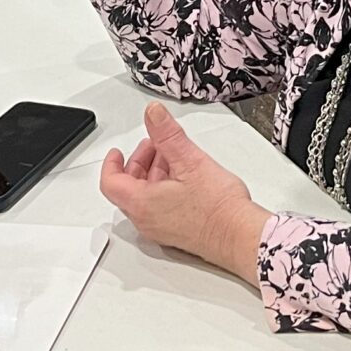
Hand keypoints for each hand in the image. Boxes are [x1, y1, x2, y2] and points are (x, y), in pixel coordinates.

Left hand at [99, 103, 272, 282]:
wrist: (239, 236)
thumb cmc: (217, 208)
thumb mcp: (189, 160)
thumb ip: (167, 134)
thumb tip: (153, 113)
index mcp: (142, 203)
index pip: (111, 182)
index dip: (111, 163)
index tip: (117, 151)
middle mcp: (146, 220)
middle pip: (128, 188)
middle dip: (138, 162)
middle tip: (153, 145)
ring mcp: (160, 229)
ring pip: (144, 197)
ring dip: (153, 173)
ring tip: (173, 156)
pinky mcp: (175, 233)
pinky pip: (158, 208)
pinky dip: (163, 187)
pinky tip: (184, 176)